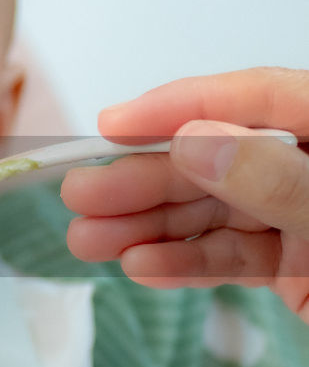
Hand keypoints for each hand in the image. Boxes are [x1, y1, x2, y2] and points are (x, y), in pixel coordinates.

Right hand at [61, 67, 308, 320]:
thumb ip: (276, 179)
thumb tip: (196, 141)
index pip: (258, 98)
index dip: (180, 107)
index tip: (113, 124)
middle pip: (221, 159)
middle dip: (146, 179)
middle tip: (80, 194)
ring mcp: (304, 217)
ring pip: (214, 212)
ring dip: (148, 226)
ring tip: (88, 240)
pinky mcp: (296, 268)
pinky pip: (233, 256)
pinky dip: (186, 261)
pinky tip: (140, 265)